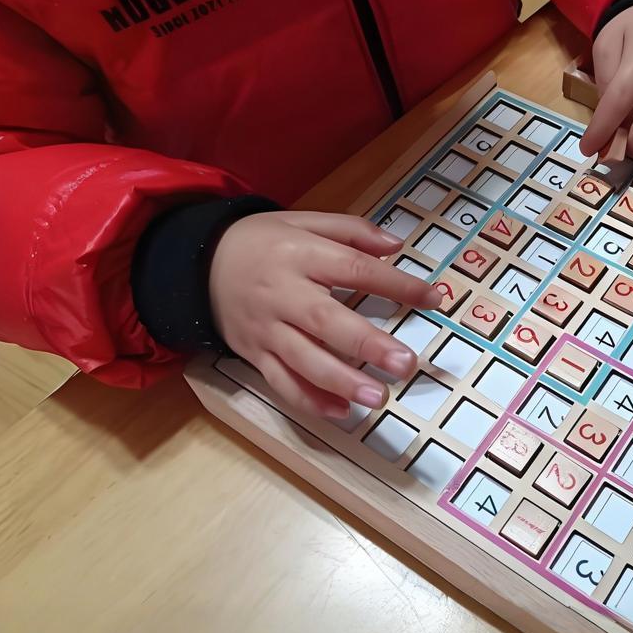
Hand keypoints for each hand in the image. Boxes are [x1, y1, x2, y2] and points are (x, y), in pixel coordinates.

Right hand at [209, 211, 441, 422]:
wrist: (197, 262)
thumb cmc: (261, 242)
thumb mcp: (302, 221)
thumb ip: (352, 231)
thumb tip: (397, 246)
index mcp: (300, 254)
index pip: (354, 268)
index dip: (396, 285)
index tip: (435, 298)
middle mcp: (282, 294)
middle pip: (326, 321)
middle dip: (367, 345)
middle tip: (405, 363)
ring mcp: (266, 329)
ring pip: (303, 360)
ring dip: (341, 382)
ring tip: (378, 398)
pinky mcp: (254, 354)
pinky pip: (281, 382)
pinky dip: (309, 401)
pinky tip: (341, 411)